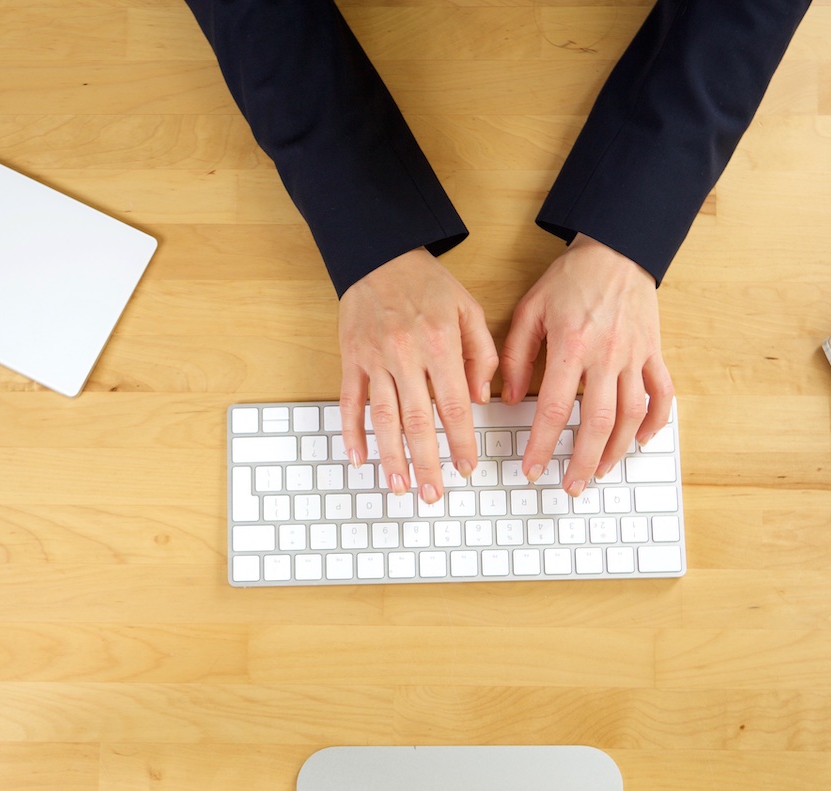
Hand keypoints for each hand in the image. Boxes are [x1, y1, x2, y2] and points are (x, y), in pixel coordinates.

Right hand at [338, 248, 497, 502]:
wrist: (380, 255)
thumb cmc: (428, 285)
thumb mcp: (469, 309)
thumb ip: (482, 355)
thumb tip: (479, 400)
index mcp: (439, 344)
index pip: (452, 405)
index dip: (460, 441)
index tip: (466, 467)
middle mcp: (404, 355)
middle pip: (416, 421)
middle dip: (426, 462)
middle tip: (432, 494)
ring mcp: (373, 359)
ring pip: (382, 418)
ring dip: (390, 456)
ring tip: (400, 486)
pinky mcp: (351, 359)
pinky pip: (349, 402)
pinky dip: (351, 432)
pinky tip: (359, 458)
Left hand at [500, 233, 673, 495]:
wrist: (617, 248)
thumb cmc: (570, 278)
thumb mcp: (530, 309)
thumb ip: (515, 355)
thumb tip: (508, 398)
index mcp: (570, 346)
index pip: (553, 409)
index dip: (542, 445)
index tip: (533, 469)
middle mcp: (606, 355)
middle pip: (597, 422)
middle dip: (583, 462)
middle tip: (571, 486)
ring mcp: (634, 355)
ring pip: (631, 415)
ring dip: (617, 450)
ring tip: (601, 471)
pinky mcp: (653, 351)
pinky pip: (662, 393)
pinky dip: (656, 421)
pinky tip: (641, 440)